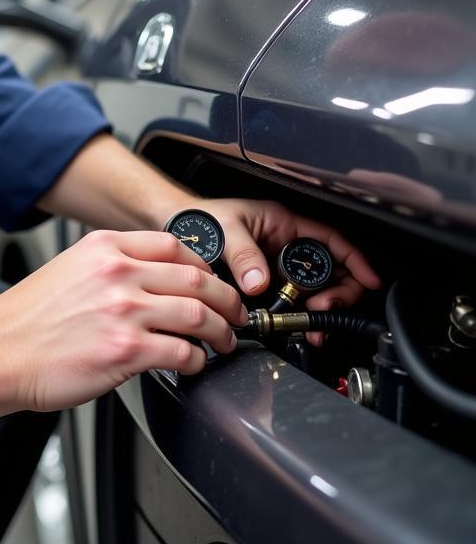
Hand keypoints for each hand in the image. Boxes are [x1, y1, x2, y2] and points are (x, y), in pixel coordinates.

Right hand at [0, 229, 247, 412]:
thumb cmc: (25, 321)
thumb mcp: (67, 271)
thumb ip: (108, 268)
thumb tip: (149, 283)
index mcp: (103, 247)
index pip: (174, 243)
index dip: (204, 264)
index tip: (212, 281)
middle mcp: (117, 273)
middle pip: (197, 277)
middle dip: (226, 299)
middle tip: (234, 313)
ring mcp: (123, 309)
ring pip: (199, 313)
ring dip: (221, 331)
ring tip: (223, 341)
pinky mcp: (126, 349)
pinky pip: (183, 352)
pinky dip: (197, 361)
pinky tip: (193, 364)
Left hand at [201, 198, 381, 345]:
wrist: (174, 228)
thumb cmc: (200, 218)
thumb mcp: (224, 230)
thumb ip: (243, 255)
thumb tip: (259, 282)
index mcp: (283, 223)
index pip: (331, 239)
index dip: (354, 258)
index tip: (369, 279)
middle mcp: (285, 244)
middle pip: (330, 270)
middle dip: (337, 291)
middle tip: (325, 307)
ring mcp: (276, 265)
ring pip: (314, 288)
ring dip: (320, 307)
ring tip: (313, 321)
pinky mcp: (265, 283)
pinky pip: (292, 300)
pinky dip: (300, 314)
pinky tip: (298, 324)